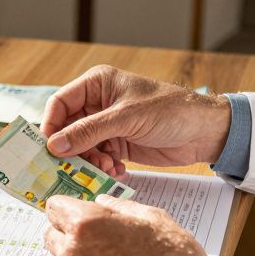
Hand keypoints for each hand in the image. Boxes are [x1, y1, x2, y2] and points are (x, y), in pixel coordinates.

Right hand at [40, 65, 230, 176]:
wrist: (204, 131)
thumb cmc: (170, 110)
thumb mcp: (126, 118)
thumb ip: (88, 132)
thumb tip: (54, 145)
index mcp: (97, 84)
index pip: (60, 104)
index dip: (51, 126)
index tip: (49, 149)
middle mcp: (98, 104)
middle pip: (68, 129)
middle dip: (72, 149)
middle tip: (76, 167)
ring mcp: (108, 125)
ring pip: (82, 148)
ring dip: (90, 161)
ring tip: (107, 167)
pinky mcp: (118, 144)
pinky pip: (98, 158)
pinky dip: (103, 167)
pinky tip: (118, 170)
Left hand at [42, 195, 215, 255]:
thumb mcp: (151, 217)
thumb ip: (118, 207)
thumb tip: (100, 201)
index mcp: (86, 224)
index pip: (53, 208)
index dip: (68, 208)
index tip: (79, 213)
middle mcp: (71, 254)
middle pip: (51, 236)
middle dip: (69, 234)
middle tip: (99, 239)